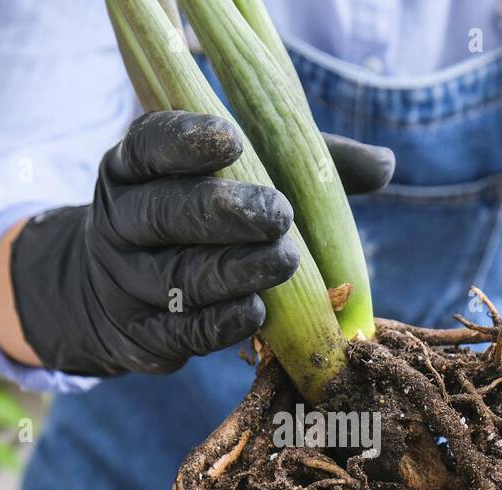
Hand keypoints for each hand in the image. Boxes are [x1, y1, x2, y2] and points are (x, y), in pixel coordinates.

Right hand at [6, 111, 393, 376]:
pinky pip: (180, 333)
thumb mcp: (238, 179)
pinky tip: (256, 312)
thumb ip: (301, 165)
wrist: (117, 295)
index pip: (149, 145)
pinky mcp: (138, 336)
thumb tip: (384, 165)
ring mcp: (123, 282)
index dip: (185, 141)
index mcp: (133, 167)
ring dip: (232, 272)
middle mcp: (119, 220)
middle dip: (222, 212)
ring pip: (175, 278)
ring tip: (284, 262)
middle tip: (278, 213)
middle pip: (163, 213)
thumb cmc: (199, 221)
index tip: (232, 140)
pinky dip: (221, 323)